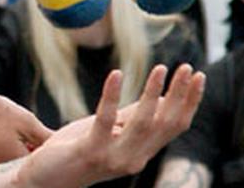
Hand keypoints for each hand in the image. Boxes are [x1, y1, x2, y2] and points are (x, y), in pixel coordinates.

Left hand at [16, 64, 204, 187]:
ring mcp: (113, 157)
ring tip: (160, 68)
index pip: (174, 127)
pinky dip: (112, 96)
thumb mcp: (109, 131)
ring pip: (142, 124)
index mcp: (141, 153)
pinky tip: (117, 74)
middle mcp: (133, 158)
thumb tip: (158, 98)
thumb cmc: (76, 151)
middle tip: (188, 67)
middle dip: (179, 95)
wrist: (44, 179)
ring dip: (152, 94)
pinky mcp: (90, 151)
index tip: (199, 76)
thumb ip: (131, 118)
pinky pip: (105, 121)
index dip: (189, 102)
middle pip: (165, 125)